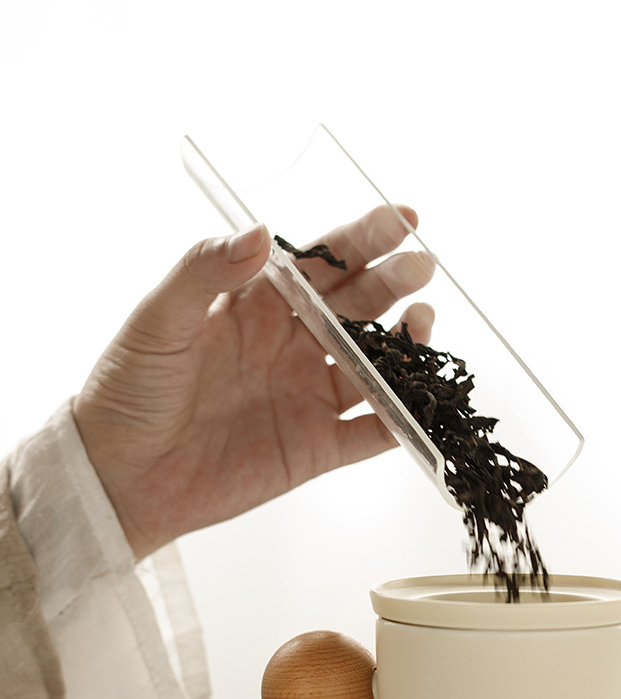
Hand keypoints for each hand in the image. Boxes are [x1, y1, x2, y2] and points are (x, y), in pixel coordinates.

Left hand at [73, 206, 434, 559]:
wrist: (119, 478)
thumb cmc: (127, 393)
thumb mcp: (157, 322)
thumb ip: (205, 272)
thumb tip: (260, 232)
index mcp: (256, 305)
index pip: (319, 263)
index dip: (360, 239)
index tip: (397, 220)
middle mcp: (289, 345)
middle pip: (356, 307)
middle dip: (391, 283)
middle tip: (420, 268)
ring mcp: (306, 395)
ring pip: (374, 365)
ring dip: (405, 345)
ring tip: (423, 323)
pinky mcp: (315, 447)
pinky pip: (371, 434)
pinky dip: (402, 422)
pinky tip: (424, 405)